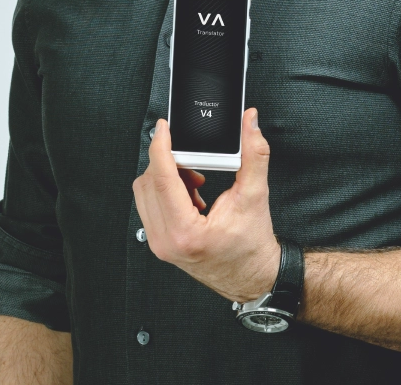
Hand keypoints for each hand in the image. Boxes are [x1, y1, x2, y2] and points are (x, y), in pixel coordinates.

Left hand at [132, 108, 280, 302]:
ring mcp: (160, 245)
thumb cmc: (252, 246)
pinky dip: (165, 192)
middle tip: (194, 159)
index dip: (160, 147)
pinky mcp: (160, 244)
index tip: (163, 128)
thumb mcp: (255, 195)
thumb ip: (254, 153)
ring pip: (144, 194)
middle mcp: (166, 241)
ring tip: (195, 182)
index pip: (161, 179)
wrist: (254, 277)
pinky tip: (190, 195)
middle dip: (168, 163)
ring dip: (166, 178)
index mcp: (186, 232)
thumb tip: (250, 124)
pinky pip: (149, 206)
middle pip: (148, 183)